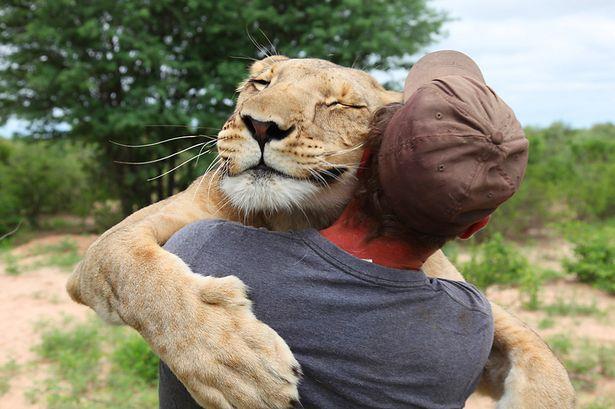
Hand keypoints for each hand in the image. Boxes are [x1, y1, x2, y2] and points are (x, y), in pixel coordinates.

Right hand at [152, 275, 300, 408]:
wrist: (151, 296)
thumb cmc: (192, 288)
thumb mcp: (220, 286)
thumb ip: (235, 293)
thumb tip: (248, 300)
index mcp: (232, 324)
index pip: (265, 347)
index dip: (282, 363)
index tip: (297, 375)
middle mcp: (221, 349)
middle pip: (258, 376)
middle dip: (278, 391)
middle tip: (294, 401)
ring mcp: (206, 368)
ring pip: (241, 394)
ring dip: (261, 405)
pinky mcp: (192, 378)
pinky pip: (215, 403)